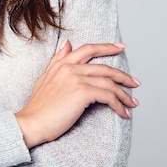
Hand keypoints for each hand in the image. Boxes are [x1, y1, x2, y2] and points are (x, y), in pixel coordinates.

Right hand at [15, 41, 139, 147]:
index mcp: (61, 63)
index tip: (120, 47)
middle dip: (123, 75)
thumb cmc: (39, 106)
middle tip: (135, 82)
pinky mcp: (82, 92)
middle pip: (104, 66)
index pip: (88, 49)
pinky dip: (118, 104)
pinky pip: (108, 96)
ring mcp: (76, 79)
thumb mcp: (45, 77)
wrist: (32, 122)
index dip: (106, 47)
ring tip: (132, 102)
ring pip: (109, 82)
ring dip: (124, 94)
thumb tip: (67, 43)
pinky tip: (123, 112)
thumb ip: (57, 60)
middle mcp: (69, 68)